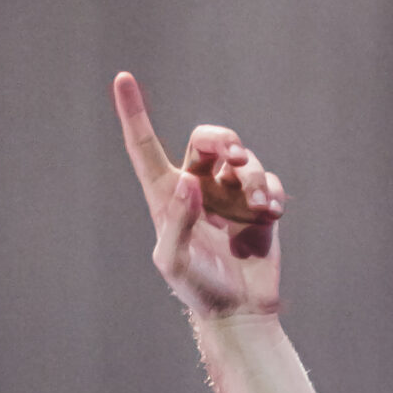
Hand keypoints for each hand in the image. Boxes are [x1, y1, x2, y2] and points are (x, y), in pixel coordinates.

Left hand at [114, 71, 285, 319]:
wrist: (240, 312)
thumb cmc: (199, 291)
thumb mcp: (176, 263)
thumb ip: (177, 222)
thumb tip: (188, 181)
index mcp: (166, 195)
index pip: (145, 147)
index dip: (133, 113)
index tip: (122, 80)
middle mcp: (197, 188)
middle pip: (207, 139)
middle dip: (223, 140)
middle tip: (235, 156)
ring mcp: (229, 195)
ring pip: (243, 161)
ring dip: (252, 177)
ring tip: (258, 205)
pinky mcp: (257, 205)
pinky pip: (267, 180)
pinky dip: (270, 191)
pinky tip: (270, 212)